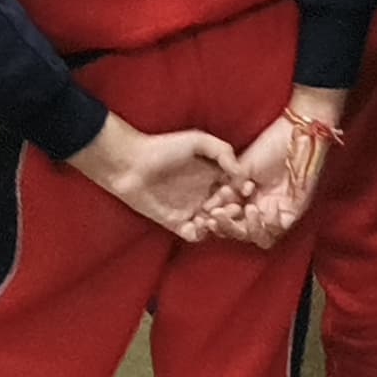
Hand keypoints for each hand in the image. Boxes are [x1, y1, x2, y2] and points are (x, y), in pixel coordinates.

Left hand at [67, 115, 244, 238]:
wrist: (131, 164)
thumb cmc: (163, 148)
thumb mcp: (198, 141)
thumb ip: (223, 151)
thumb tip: (241, 172)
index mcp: (214, 173)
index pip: (237, 187)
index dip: (244, 190)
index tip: (245, 189)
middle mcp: (206, 193)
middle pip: (230, 208)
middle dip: (234, 209)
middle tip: (230, 205)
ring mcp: (192, 209)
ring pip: (216, 224)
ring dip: (219, 223)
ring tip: (211, 215)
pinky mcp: (176, 223)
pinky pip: (194, 235)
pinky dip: (199, 233)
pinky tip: (197, 223)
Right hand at [205, 85, 345, 247]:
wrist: (293, 137)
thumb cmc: (268, 147)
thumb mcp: (241, 169)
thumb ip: (228, 188)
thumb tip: (210, 208)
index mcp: (244, 200)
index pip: (228, 220)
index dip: (217, 221)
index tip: (208, 214)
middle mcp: (259, 210)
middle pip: (241, 232)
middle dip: (228, 227)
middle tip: (218, 216)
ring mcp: (275, 213)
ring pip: (258, 237)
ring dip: (249, 228)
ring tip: (247, 209)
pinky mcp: (292, 213)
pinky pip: (277, 230)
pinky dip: (270, 221)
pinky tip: (268, 206)